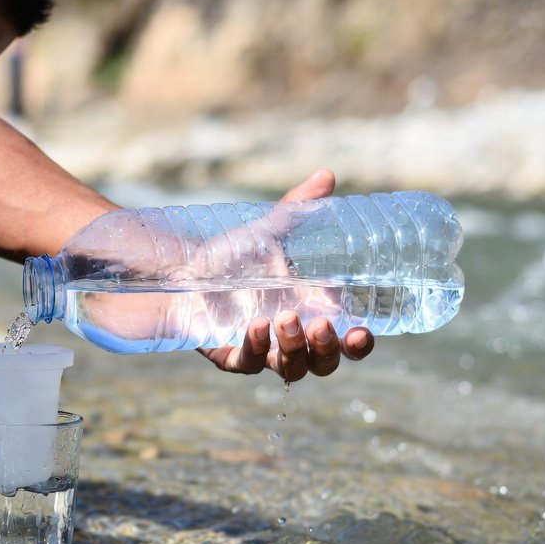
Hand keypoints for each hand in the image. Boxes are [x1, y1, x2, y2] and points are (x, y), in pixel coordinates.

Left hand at [196, 169, 375, 380]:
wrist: (180, 269)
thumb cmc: (230, 255)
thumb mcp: (267, 231)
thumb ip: (298, 208)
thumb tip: (327, 175)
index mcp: (310, 312)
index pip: (347, 339)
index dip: (359, 342)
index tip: (363, 331)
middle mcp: (290, 337)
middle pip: (324, 363)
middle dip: (329, 350)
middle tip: (322, 326)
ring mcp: (261, 349)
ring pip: (291, 368)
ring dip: (295, 349)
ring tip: (284, 318)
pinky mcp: (230, 355)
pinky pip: (249, 363)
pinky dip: (256, 348)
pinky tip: (257, 326)